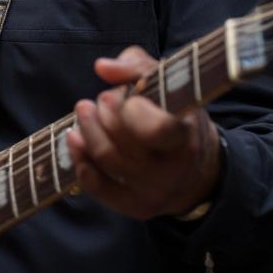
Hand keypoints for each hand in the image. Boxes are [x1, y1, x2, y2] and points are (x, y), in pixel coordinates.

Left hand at [65, 46, 221, 220]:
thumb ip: (135, 65)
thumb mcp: (165, 81)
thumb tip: (102, 68)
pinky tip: (75, 140)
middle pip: (120, 143)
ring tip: (84, 111)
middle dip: (101, 114)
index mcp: (184, 135)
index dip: (127, 111)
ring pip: (106, 160)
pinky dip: (81, 161)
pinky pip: (98, 188)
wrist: (198, 167)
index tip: (113, 94)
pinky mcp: (137, 207)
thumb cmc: (175, 113)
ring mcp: (154, 192)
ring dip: (87, 130)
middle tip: (101, 99)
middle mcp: (173, 169)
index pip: (154, 130)